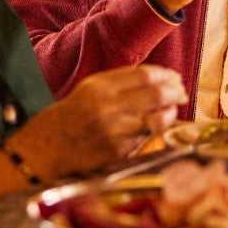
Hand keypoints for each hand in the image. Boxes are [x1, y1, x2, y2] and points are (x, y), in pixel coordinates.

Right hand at [10, 65, 186, 180]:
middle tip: (182, 92)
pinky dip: (156, 131)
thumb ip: (120, 82)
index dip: (165, 75)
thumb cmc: (72, 116)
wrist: (46, 147)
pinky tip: (158, 126)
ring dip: (171, 112)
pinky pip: (146, 138)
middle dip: (175, 92)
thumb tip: (157, 78)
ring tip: (174, 109)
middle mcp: (107, 107)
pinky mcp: (117, 152)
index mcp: (99, 87)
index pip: (144, 75)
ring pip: (156, 118)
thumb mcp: (90, 90)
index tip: (174, 77)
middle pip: (155, 94)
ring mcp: (113, 131)